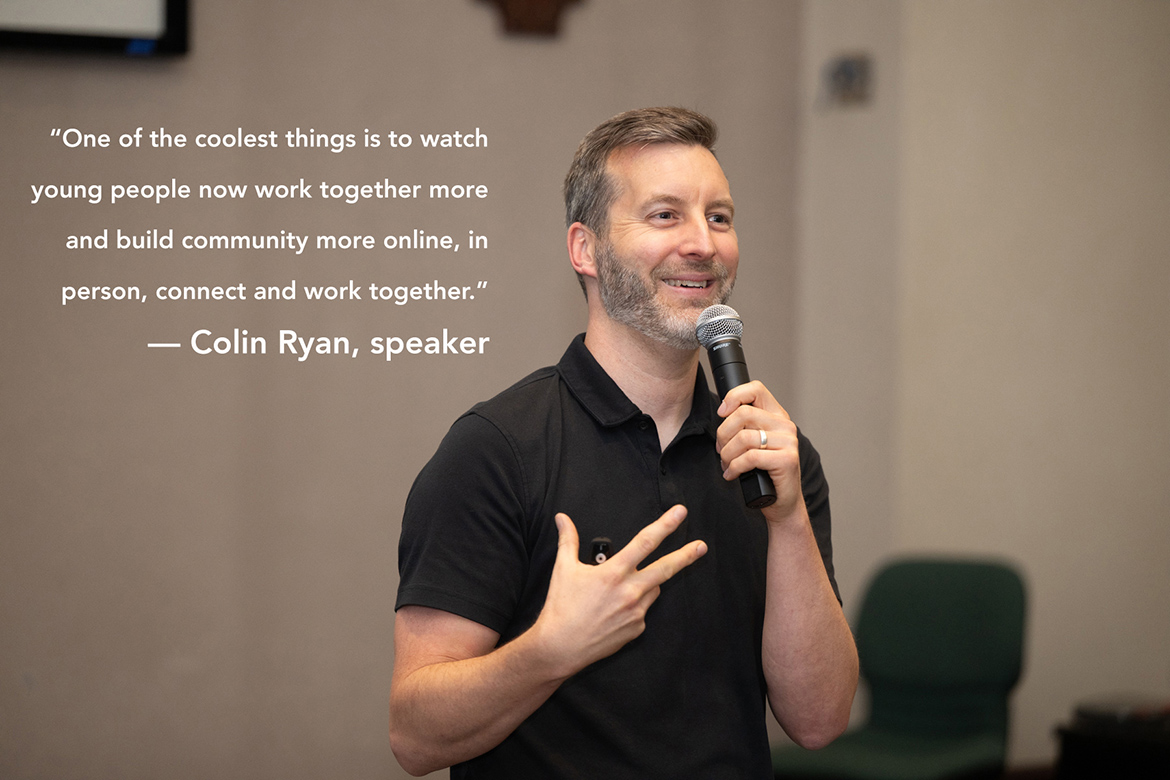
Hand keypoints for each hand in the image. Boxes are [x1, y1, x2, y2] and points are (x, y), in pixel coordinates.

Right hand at [531, 505, 706, 677]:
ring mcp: (636, 612)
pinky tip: (614, 611)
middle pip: (666, 568)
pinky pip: (643, 610)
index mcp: (614, 573)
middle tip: (701, 546)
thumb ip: (567, 540)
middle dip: (686, 555)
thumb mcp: (563, 569)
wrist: (560, 647)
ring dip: (646, 583)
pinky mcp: (637, 629)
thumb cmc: (561, 607)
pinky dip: (635, 605)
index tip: (680, 513)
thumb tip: (562, 518)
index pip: (645, 542)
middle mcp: (630, 591)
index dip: (665, 525)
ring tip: (619, 590)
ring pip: (653, 589)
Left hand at [715, 381, 803, 519]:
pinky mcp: (787, 459)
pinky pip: (750, 457)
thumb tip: (722, 413)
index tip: (721, 413)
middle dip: (723, 434)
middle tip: (721, 450)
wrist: (782, 502)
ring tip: (727, 464)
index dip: (734, 396)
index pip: (756, 389)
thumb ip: (744, 426)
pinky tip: (732, 474)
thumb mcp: (753, 444)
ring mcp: (788, 442)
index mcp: (777, 416)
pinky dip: (734, 467)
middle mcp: (785, 425)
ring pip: (744, 437)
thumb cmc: (764, 473)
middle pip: (743, 414)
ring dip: (727, 454)